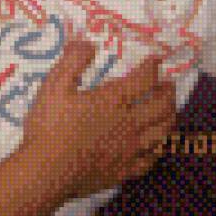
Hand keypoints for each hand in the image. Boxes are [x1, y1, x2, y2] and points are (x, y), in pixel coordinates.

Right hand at [22, 39, 175, 197]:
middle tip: (169, 83)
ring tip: (170, 110)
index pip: (143, 79)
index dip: (152, 66)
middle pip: (161, 106)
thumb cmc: (49, 126)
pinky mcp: (124, 171)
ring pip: (162, 133)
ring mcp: (130, 150)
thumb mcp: (54, 85)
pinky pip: (150, 160)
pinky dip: (157, 149)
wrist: (45, 172)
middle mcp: (129, 124)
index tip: (156, 58)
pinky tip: (155, 146)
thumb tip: (88, 43)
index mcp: (114, 101)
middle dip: (168, 92)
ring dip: (170, 118)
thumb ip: (72, 61)